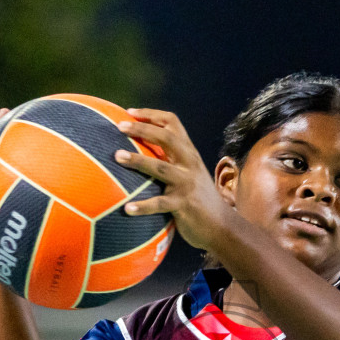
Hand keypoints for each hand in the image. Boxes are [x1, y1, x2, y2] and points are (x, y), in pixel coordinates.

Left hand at [113, 108, 234, 252]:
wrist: (222, 226)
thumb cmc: (198, 200)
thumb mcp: (188, 175)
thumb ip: (171, 162)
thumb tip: (140, 154)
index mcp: (188, 153)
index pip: (172, 123)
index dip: (151, 114)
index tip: (130, 112)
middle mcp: (189, 164)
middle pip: (166, 137)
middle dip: (142, 129)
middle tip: (119, 126)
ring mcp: (187, 183)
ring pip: (160, 167)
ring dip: (137, 161)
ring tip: (116, 157)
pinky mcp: (184, 205)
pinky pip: (160, 204)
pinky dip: (143, 206)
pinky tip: (127, 209)